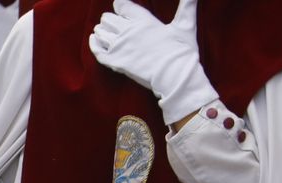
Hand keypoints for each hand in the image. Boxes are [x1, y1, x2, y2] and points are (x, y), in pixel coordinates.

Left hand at [90, 0, 215, 126]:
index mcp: (143, 20)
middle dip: (110, 20)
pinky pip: (96, 50)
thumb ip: (188, 5)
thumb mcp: (185, 24)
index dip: (120, 6)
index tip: (122, 8)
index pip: (122, 5)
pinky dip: (94, 44)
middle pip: (108, 18)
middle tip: (115, 25)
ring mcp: (120, 47)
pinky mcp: (115, 62)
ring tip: (106, 33)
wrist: (175, 77)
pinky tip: (94, 40)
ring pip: (101, 32)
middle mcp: (128, 31)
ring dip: (102, 31)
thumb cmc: (182, 51)